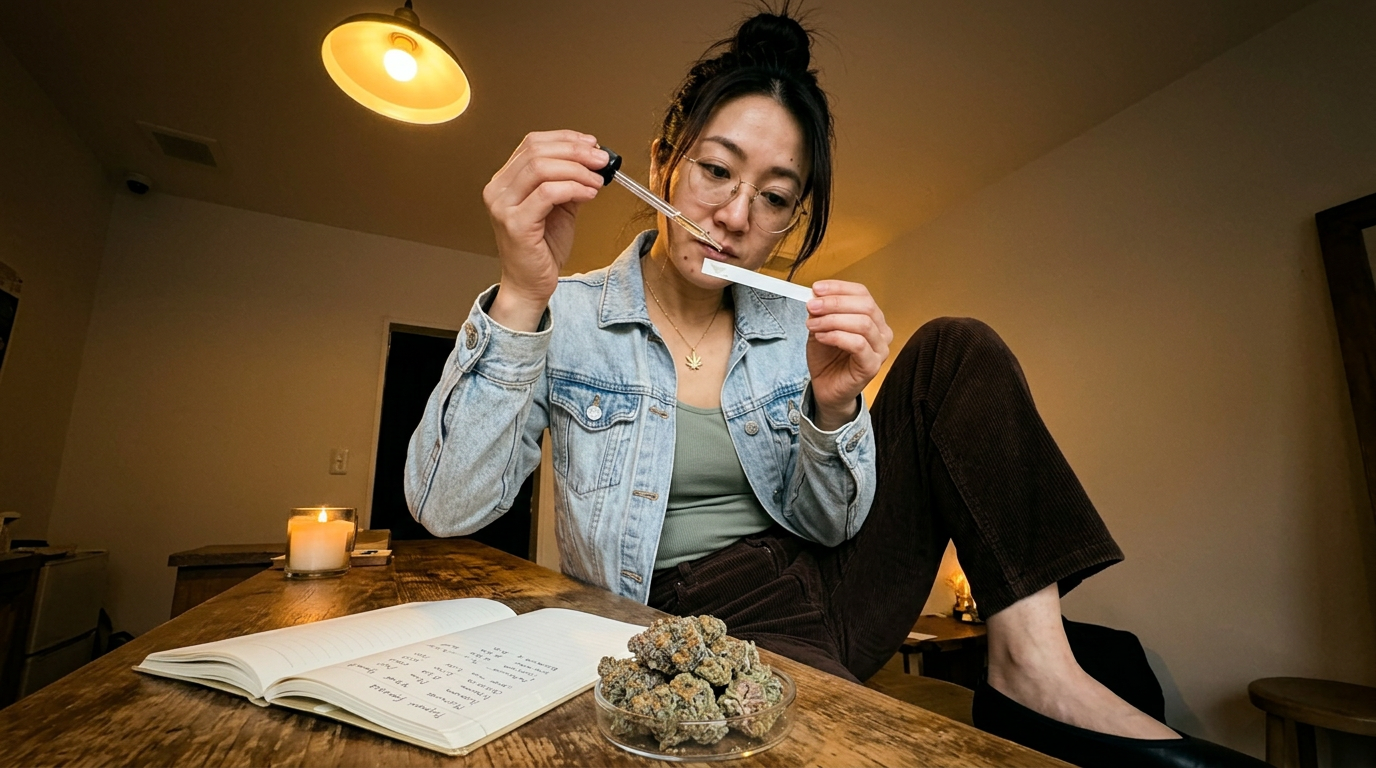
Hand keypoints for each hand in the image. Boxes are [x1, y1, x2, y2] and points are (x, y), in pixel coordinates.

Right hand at [483, 131, 609, 330]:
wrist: (530, 284)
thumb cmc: (542, 249)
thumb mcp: (560, 207)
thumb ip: (569, 182)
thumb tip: (592, 160)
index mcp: (505, 181)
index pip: (532, 143)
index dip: (565, 138)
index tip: (592, 144)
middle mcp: (498, 190)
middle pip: (536, 151)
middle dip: (575, 151)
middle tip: (601, 159)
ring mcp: (503, 206)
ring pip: (541, 168)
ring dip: (577, 169)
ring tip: (597, 180)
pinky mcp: (515, 223)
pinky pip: (547, 193)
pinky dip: (573, 188)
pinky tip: (589, 193)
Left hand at [804, 281, 891, 429]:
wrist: (826, 388)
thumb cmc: (827, 359)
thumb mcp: (820, 327)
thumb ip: (821, 312)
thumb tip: (816, 296)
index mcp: (872, 318)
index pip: (862, 293)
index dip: (839, 288)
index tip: (816, 288)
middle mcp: (881, 331)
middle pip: (865, 305)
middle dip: (835, 303)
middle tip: (812, 306)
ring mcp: (880, 349)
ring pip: (862, 323)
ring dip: (832, 320)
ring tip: (812, 324)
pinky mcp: (872, 365)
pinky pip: (858, 344)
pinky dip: (836, 336)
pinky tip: (821, 337)